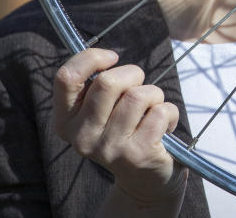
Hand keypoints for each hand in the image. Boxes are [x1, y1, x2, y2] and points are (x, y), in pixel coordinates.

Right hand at [53, 48, 185, 207]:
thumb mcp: (102, 111)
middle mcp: (82, 137)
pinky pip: (161, 111)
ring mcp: (109, 147)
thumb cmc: (126, 130)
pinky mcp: (137, 153)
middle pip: (108, 82)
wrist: (145, 178)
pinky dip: (169, 112)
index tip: (112, 57)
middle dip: (133, 74)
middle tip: (139, 87)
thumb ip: (96, 86)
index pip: (66, 77)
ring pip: (138, 95)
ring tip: (152, 110)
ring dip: (154, 95)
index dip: (91, 58)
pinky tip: (164, 126)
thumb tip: (107, 57)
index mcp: (66, 122)